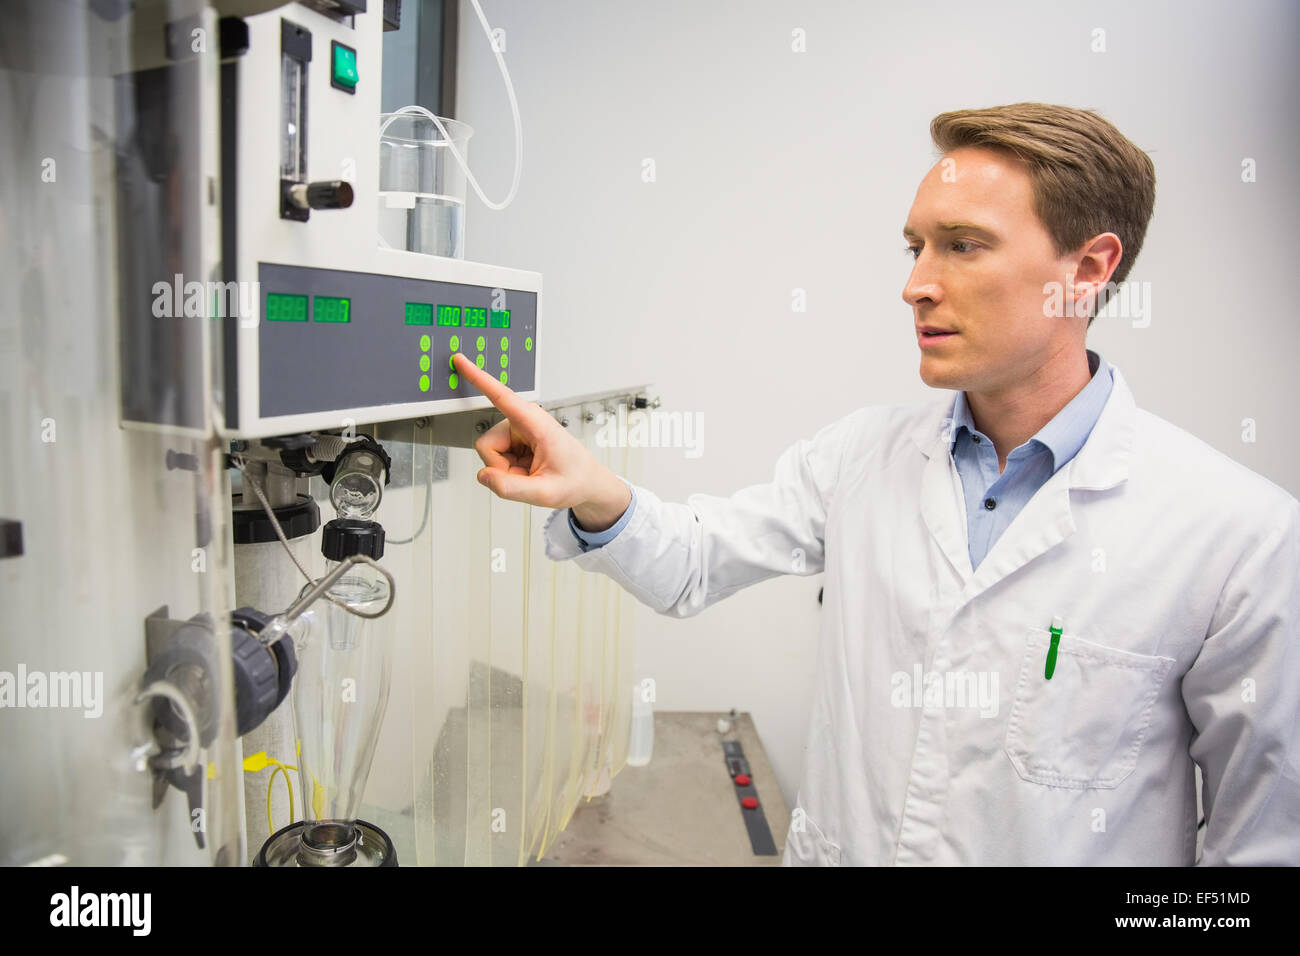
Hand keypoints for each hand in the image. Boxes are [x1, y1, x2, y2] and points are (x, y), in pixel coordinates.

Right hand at [452, 352, 631, 530]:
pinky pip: (495, 457)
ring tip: (529, 472)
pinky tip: (527, 469)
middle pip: (486, 444)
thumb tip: (483, 475)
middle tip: (525, 476)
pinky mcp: (514, 438)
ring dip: (505, 469)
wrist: (585, 482)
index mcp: (535, 422)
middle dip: (499, 467)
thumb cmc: (573, 480)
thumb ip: (511, 488)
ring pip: (489, 452)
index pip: (500, 395)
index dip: (478, 377)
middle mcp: (523, 419)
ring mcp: (518, 428)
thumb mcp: (545, 493)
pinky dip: (508, 469)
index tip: (460, 360)